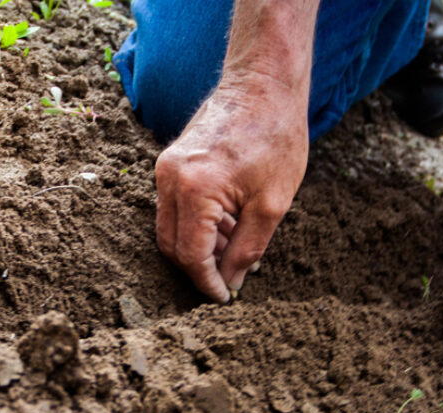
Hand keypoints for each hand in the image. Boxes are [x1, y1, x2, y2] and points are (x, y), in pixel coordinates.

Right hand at [154, 77, 308, 301]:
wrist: (264, 84)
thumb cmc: (276, 138)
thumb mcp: (272, 205)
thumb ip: (247, 250)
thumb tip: (231, 283)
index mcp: (194, 190)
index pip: (190, 256)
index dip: (207, 283)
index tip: (224, 299)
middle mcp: (170, 178)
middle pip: (171, 245)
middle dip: (199, 268)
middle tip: (230, 280)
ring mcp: (166, 167)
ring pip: (171, 227)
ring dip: (200, 246)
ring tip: (237, 249)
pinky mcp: (171, 161)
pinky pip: (175, 206)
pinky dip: (198, 224)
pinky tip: (229, 226)